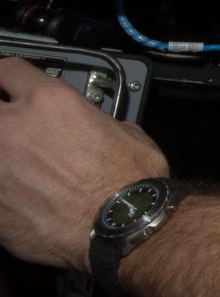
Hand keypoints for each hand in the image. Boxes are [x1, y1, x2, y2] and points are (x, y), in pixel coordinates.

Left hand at [0, 57, 168, 271]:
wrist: (123, 227)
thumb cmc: (130, 183)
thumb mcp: (125, 132)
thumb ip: (93, 123)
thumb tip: (92, 127)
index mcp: (49, 102)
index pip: (8, 70)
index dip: (8, 76)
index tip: (8, 84)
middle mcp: (13, 129)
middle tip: (9, 123)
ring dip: (2, 153)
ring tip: (17, 164)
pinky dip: (1, 188)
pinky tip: (18, 193)